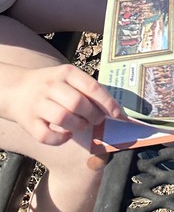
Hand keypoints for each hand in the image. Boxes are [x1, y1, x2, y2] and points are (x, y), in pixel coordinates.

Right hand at [6, 64, 124, 145]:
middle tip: (97, 120)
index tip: (118, 114)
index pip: (91, 87)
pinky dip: (60, 139)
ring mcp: (38, 104)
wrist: (16, 89)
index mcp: (66, 72)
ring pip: (62, 118)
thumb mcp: (68, 77)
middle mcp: (52, 86)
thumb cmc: (51, 84)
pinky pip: (46, 136)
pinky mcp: (29, 122)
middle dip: (93, 115)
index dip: (107, 103)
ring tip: (82, 125)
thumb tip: (111, 107)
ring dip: (78, 126)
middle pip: (77, 103)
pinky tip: (66, 135)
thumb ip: (86, 88)